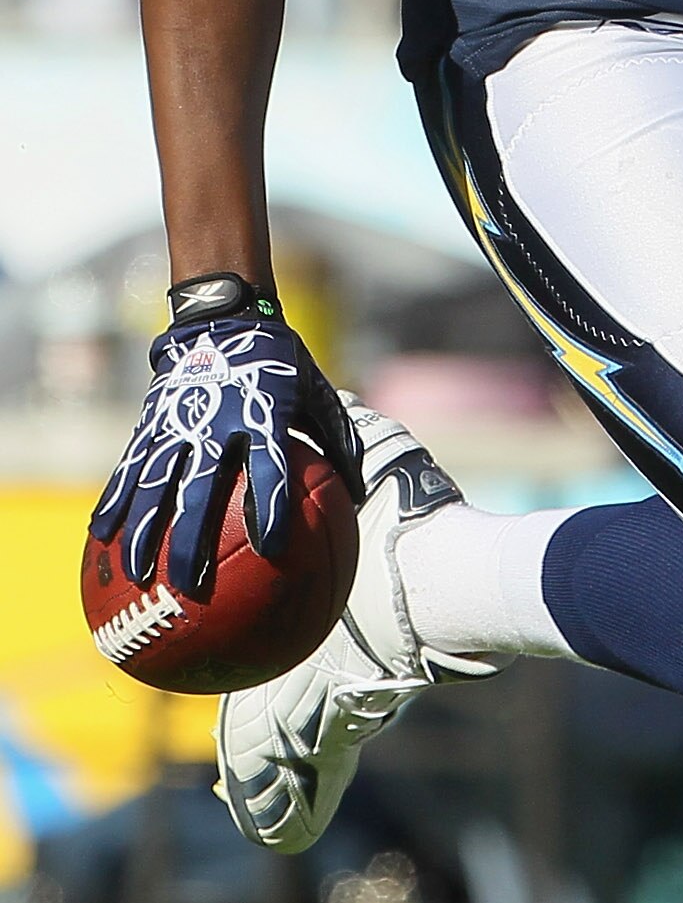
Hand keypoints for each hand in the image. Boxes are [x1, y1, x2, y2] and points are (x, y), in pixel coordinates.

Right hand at [90, 306, 362, 595]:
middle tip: (191, 586)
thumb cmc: (279, 363)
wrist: (223, 317)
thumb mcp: (316, 391)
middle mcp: (214, 422)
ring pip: (153, 483)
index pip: (268, 466)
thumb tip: (361, 490)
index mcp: (262, 414)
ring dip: (143, 530)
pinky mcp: (151, 422)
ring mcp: (177, 423)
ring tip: (136, 573)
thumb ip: (338, 439)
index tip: (273, 546)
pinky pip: (129, 467)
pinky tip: (100, 535)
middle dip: (191, 539)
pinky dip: (115, 500)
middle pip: (199, 489)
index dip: (270, 504)